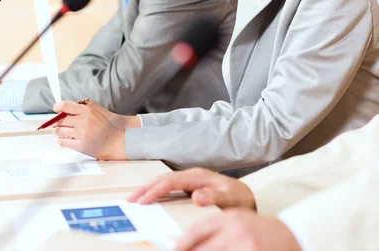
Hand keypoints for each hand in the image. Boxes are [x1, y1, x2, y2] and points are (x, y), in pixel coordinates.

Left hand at [52, 100, 127, 159]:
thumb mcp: (99, 111)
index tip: (56, 109)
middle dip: (57, 121)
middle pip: (61, 119)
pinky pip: (63, 142)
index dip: (58, 107)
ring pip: (60, 131)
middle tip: (56, 123)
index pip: (65, 106)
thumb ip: (87, 105)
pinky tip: (62, 139)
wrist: (117, 142)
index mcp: (88, 111)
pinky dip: (60, 140)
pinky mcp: (80, 146)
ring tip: (58, 131)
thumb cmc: (108, 127)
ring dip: (57, 131)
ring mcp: (81, 134)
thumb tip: (72, 104)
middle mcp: (83, 121)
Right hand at [127, 168, 255, 209]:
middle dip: (145, 188)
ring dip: (149, 189)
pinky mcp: (191, 186)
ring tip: (135, 199)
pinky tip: (150, 199)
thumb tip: (196, 196)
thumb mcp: (232, 199)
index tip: (143, 201)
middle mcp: (193, 175)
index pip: (171, 181)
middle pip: (163, 178)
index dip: (155, 190)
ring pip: (164, 182)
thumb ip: (215, 197)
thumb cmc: (241, 199)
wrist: (248, 198)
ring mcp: (191, 180)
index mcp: (199, 175)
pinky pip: (169, 188)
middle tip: (130, 199)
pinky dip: (157, 192)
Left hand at [176, 210, 300, 250]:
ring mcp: (245, 246)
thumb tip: (187, 242)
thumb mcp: (238, 221)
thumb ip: (216, 229)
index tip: (174, 250)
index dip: (182, 244)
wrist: (293, 236)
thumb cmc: (260, 230)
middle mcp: (236, 232)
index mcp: (229, 218)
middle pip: (202, 248)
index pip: (197, 231)